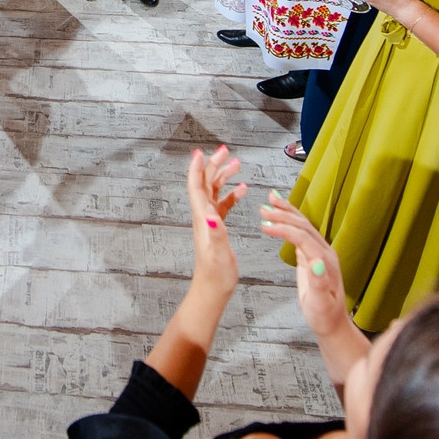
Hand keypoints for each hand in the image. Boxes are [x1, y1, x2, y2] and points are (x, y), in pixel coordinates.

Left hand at [184, 146, 248, 299]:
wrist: (213, 288)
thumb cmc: (215, 273)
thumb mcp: (217, 251)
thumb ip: (215, 231)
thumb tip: (210, 213)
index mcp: (202, 218)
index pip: (196, 187)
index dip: (197, 168)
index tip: (200, 152)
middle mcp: (204, 216)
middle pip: (206, 184)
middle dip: (214, 165)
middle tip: (225, 150)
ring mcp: (210, 221)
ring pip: (215, 191)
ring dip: (224, 176)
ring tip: (236, 163)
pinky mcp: (218, 228)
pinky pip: (224, 205)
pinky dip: (232, 195)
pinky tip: (242, 190)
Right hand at [257, 193, 350, 338]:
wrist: (332, 323)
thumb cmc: (325, 316)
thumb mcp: (320, 303)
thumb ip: (319, 282)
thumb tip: (316, 262)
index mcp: (326, 261)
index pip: (303, 237)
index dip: (284, 229)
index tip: (265, 225)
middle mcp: (325, 252)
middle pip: (303, 226)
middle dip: (283, 215)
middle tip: (263, 209)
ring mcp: (320, 252)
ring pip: (303, 226)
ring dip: (287, 212)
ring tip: (270, 200)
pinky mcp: (313, 256)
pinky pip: (301, 233)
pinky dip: (289, 221)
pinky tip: (280, 214)